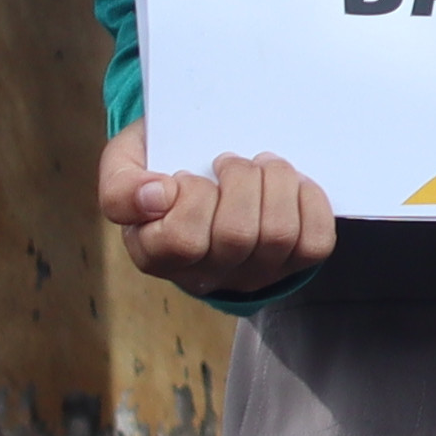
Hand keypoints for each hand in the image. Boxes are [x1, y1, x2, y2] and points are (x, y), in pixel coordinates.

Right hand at [99, 125, 337, 295]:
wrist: (200, 171)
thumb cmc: (160, 167)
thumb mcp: (123, 165)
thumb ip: (120, 184)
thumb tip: (154, 196)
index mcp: (156, 253)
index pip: (181, 239)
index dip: (191, 198)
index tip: (184, 173)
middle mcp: (205, 274)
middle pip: (236, 236)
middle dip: (240, 181)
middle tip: (229, 160)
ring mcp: (251, 273)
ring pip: (278, 235)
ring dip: (276, 183)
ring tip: (261, 165)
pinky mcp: (291, 264)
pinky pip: (315, 242)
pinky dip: (310, 203)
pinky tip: (291, 183)